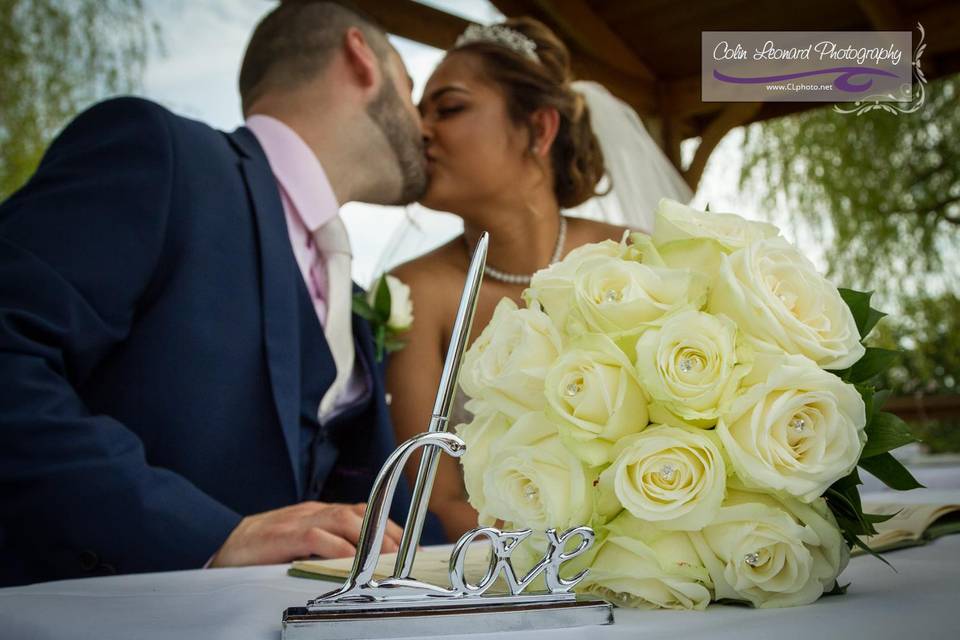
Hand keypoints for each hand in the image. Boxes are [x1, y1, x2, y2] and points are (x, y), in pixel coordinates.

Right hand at [209, 501, 402, 566]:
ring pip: (343, 519)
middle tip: (404, 554)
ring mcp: (297, 521)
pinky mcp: (281, 536)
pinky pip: (315, 536)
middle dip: (385, 532)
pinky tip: (350, 559)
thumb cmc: (266, 551)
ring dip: (368, 538)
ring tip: (385, 556)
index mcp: (320, 513)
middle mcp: (313, 512)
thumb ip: (330, 546)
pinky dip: (336, 546)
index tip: (409, 545)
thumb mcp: (304, 545)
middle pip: (360, 512)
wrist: (223, 551)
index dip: (388, 526)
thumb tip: (365, 562)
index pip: (364, 511)